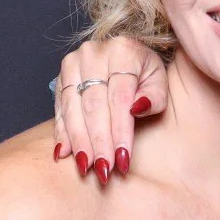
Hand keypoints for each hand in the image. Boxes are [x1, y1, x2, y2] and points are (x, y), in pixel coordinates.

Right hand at [51, 37, 167, 184]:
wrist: (124, 56)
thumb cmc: (145, 72)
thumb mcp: (159, 79)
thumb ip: (155, 96)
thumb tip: (137, 108)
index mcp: (122, 50)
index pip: (120, 98)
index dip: (120, 130)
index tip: (123, 158)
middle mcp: (93, 53)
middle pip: (94, 105)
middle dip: (99, 141)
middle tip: (104, 169)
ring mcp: (73, 63)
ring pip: (73, 108)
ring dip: (79, 141)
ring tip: (86, 166)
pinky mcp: (61, 77)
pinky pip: (59, 108)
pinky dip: (62, 132)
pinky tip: (65, 153)